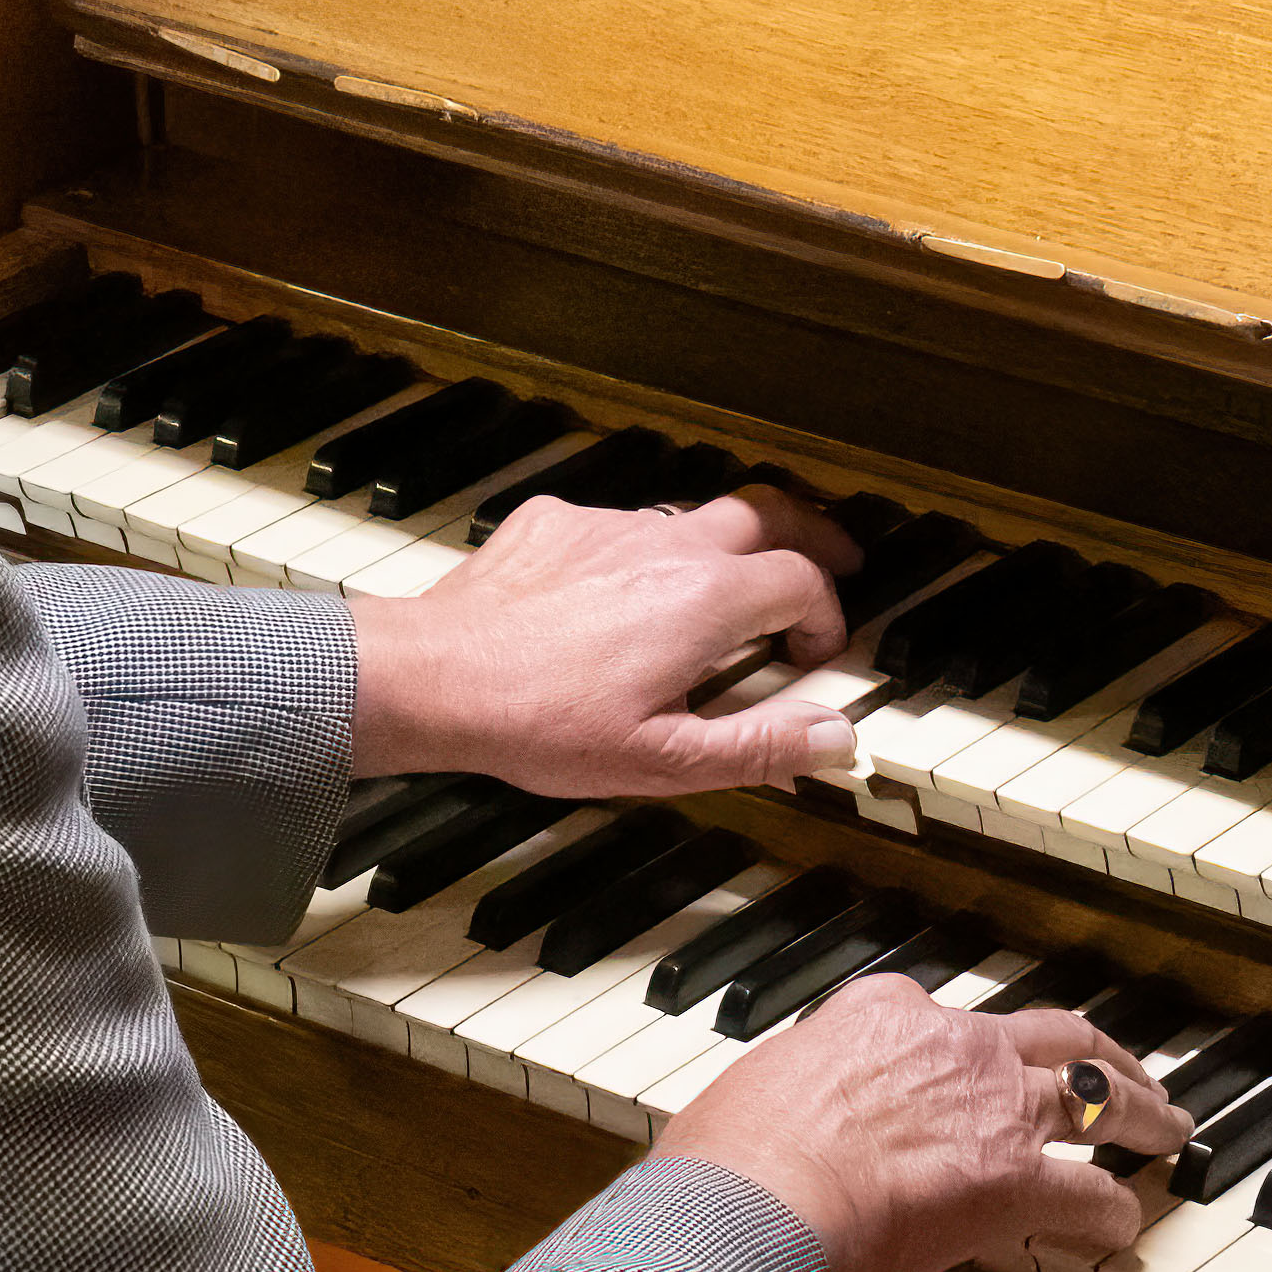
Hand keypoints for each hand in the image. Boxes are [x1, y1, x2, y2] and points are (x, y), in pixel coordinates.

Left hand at [347, 486, 867, 797]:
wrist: (437, 679)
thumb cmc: (541, 721)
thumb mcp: (665, 758)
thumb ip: (760, 745)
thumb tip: (834, 737)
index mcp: (706, 599)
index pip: (803, 582)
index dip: (826, 617)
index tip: (816, 652)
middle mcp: (667, 544)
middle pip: (768, 513)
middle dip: (810, 536)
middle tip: (834, 559)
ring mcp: (609, 524)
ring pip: (692, 516)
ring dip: (725, 546)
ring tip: (730, 585)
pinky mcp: (558, 522)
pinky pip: (620, 524)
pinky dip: (643, 551)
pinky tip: (623, 595)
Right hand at [656, 980, 1196, 1271]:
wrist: (753, 1204)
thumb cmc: (731, 1162)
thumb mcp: (752, 1095)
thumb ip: (791, 1103)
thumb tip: (770, 1132)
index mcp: (879, 1014)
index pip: (943, 1018)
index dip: (968, 1048)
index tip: (979, 1064)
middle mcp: (952, 1046)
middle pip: (1052, 1035)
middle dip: (1096, 1052)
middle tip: (1124, 1070)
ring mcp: (995, 1109)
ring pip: (1100, 1093)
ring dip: (1143, 1110)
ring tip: (1168, 1127)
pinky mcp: (1017, 1182)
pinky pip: (1092, 1194)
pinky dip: (1115, 1213)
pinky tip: (1123, 1229)